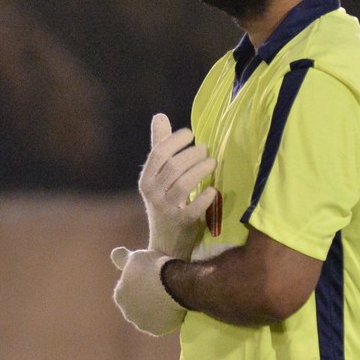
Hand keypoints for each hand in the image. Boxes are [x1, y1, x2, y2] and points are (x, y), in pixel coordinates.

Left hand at [111, 247, 184, 335]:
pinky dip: (165, 319)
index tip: (151, 278)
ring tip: (168, 298)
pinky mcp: (156, 331)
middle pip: (136, 306)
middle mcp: (127, 312)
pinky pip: (160, 324)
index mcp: (119, 295)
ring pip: (147, 317)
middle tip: (160, 289)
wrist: (176, 284)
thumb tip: (114, 253)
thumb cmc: (155, 267)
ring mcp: (141, 323)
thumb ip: (122, 258)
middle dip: (144, 299)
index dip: (140, 284)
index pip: (127, 290)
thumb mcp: (137, 257)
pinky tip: (173, 308)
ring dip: (154, 310)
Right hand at [139, 113, 219, 259]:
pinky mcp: (181, 223)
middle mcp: (152, 193)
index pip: (159, 152)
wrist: (166, 243)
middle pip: (173, 166)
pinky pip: (194, 207)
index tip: (191, 135)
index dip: (176, 140)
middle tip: (206, 150)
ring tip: (212, 162)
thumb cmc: (165, 202)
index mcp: (146, 180)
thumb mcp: (158, 176)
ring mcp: (166, 209)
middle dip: (193, 154)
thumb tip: (159, 116)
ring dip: (201, 169)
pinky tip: (213, 190)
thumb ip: (160, 146)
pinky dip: (205, 197)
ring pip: (184, 183)